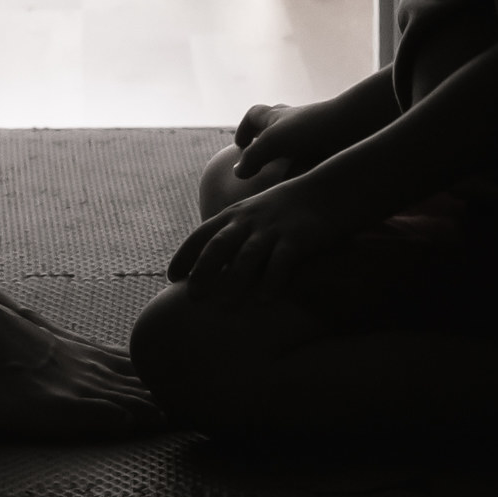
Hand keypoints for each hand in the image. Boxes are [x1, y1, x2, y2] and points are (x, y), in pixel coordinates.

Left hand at [167, 171, 348, 302]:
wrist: (327, 191)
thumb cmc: (286, 208)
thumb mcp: (254, 214)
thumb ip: (233, 233)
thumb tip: (214, 263)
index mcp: (235, 215)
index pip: (202, 235)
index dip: (185, 255)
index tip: (170, 277)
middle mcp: (249, 221)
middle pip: (219, 245)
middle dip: (203, 270)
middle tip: (191, 296)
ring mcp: (273, 229)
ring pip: (248, 255)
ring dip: (234, 280)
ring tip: (223, 306)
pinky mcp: (297, 238)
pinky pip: (281, 262)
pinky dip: (271, 281)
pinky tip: (263, 300)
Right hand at [230, 95, 370, 179]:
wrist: (353, 126)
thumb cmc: (309, 129)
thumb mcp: (272, 143)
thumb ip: (252, 158)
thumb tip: (237, 172)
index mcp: (278, 116)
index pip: (254, 115)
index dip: (244, 129)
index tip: (240, 145)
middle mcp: (295, 121)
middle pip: (275, 125)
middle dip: (266, 138)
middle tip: (261, 158)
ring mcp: (313, 133)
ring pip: (295, 141)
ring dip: (286, 154)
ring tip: (281, 176)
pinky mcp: (328, 145)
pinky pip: (312, 155)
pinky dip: (305, 166)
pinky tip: (304, 182)